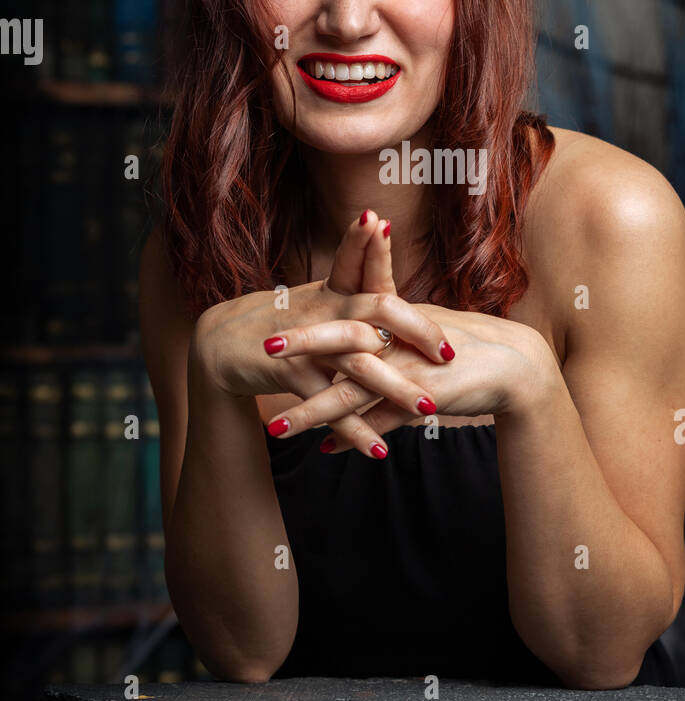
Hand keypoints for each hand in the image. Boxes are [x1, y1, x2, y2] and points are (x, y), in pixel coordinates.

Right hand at [191, 210, 453, 457]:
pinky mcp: (291, 373)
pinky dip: (355, 429)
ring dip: (396, 388)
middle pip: (378, 310)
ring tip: (430, 410)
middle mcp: (325, 310)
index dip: (384, 253)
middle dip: (418, 330)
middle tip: (450, 355)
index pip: (364, 263)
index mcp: (334, 291)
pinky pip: (329, 404)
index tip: (418, 250)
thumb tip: (394, 287)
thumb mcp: (317, 299)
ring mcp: (308, 342)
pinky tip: (379, 450)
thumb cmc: (277, 321)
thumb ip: (351, 285)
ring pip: (359, 363)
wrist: (219, 345)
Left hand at [269, 288, 557, 452]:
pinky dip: (353, 436)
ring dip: (312, 410)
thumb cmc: (467, 348)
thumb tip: (359, 341)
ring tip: (276, 427)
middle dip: (302, 345)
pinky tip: (325, 449)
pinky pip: (381, 420)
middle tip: (264, 348)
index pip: (350, 302)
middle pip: (344, 340)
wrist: (516, 368)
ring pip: (353, 389)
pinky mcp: (424, 397)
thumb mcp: (424, 331)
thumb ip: (389, 330)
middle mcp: (400, 338)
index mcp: (396, 315)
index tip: (276, 304)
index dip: (317, 299)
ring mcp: (410, 367)